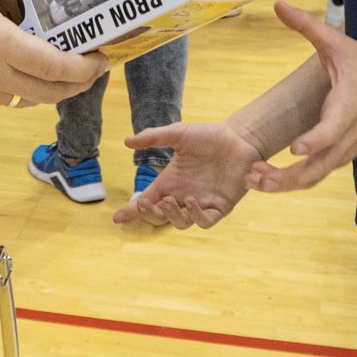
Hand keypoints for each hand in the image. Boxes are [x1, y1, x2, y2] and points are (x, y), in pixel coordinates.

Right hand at [0, 0, 109, 108]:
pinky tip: (10, 68)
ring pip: (26, 98)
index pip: (57, 67)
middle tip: (91, 68)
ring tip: (56, 67)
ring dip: (46, 87)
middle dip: (78, 84)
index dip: (86, 68)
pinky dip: (14, 87)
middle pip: (52, 93)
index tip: (102, 58)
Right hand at [112, 121, 263, 227]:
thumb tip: (127, 141)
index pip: (147, 200)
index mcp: (170, 181)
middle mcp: (183, 195)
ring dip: (172, 216)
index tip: (117, 218)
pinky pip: (205, 221)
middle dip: (149, 215)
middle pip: (160, 217)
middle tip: (146, 203)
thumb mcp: (178, 134)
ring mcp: (201, 203)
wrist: (239, 138)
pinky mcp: (220, 206)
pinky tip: (191, 202)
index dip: (132, 211)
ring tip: (168, 201)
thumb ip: (153, 137)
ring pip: (181, 223)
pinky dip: (196, 216)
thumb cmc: (208, 136)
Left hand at [245, 2, 356, 192]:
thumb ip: (307, 25)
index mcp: (348, 106)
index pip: (333, 130)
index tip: (295, 148)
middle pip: (318, 166)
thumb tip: (279, 3)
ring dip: (285, 184)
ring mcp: (344, 150)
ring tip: (253, 180)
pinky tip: (267, 180)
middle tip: (254, 175)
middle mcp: (346, 134)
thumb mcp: (337, 42)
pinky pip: (316, 175)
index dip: (315, 141)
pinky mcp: (340, 156)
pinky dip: (293, 182)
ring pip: (315, 177)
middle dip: (286, 176)